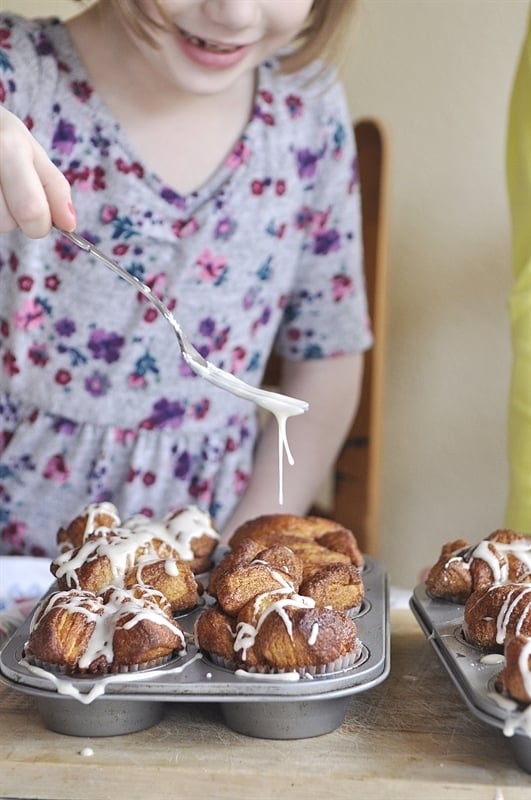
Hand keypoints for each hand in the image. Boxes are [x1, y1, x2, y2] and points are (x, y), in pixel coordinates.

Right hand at [0, 106, 75, 237]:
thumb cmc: (0, 135)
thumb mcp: (32, 151)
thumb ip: (55, 188)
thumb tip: (70, 225)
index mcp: (8, 148)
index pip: (32, 210)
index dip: (41, 224)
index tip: (42, 217)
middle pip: (7, 223)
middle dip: (16, 218)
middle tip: (11, 192)